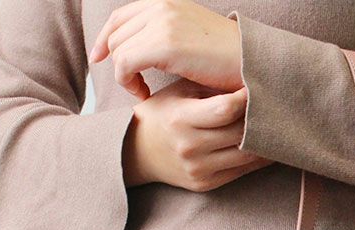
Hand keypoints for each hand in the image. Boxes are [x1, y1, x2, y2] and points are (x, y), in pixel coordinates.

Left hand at [90, 0, 242, 98]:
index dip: (106, 38)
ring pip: (118, 49)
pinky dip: (129, 83)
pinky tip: (145, 95)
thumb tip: (147, 52)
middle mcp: (161, 6)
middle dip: (114, 61)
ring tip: (142, 93)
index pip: (121, 16)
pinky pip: (125, 63)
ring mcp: (161, 23)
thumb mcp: (195, 40)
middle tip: (130, 85)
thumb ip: (169, 37)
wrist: (254, 64)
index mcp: (167, 2)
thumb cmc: (230, 62)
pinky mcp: (163, 44)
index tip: (101, 59)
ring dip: (124, 76)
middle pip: (116, 33)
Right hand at [121, 79, 271, 190]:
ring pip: (245, 155)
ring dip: (265, 141)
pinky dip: (257, 159)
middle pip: (239, 133)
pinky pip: (240, 172)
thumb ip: (210, 89)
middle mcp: (189, 146)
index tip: (259, 88)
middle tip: (277, 106)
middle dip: (260, 119)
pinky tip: (268, 146)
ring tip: (278, 126)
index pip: (225, 109)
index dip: (247, 98)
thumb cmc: (163, 114)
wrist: (137, 151)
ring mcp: (198, 168)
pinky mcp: (205, 184)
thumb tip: (249, 80)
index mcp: (181, 118)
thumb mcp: (179, 92)